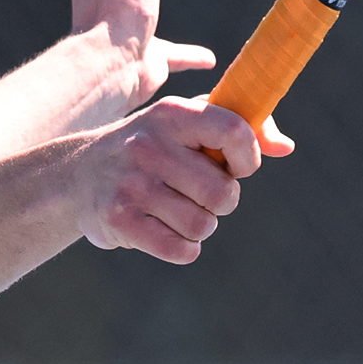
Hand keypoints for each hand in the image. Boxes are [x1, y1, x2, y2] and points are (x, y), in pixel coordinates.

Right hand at [73, 97, 293, 263]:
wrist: (76, 175)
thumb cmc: (151, 148)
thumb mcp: (185, 126)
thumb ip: (240, 128)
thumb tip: (286, 146)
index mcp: (171, 114)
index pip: (233, 131)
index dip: (248, 156)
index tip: (238, 166)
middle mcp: (149, 145)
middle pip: (223, 192)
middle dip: (222, 201)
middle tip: (201, 195)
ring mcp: (131, 184)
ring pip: (203, 225)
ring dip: (200, 225)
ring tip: (177, 210)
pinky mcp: (119, 220)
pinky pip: (181, 250)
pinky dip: (184, 248)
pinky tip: (166, 232)